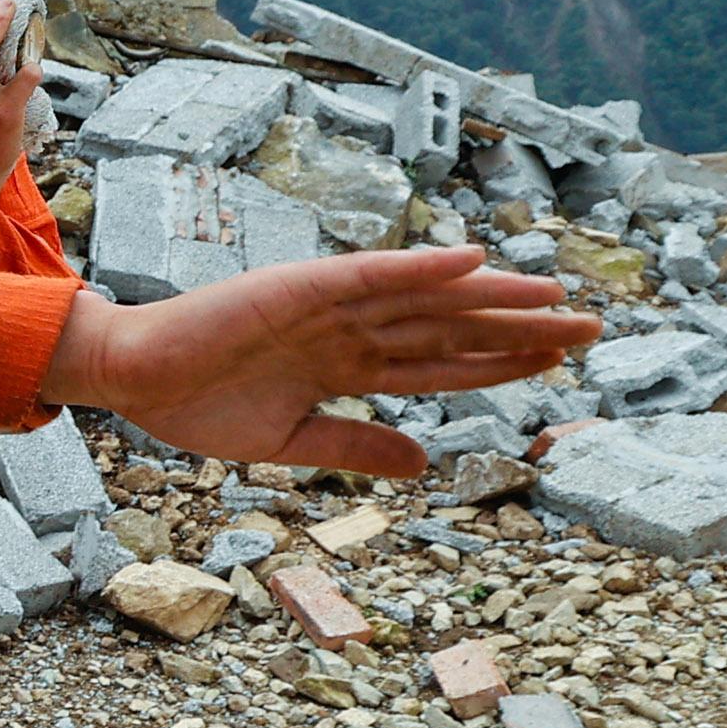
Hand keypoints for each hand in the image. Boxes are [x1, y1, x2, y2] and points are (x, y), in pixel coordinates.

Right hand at [44, 247, 596, 472]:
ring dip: (492, 295)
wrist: (134, 380)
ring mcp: (329, 304)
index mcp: (348, 366)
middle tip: (592, 326)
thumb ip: (358, 446)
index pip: (442, 365)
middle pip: (452, 328)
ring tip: (555, 296)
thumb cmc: (197, 406)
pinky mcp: (301, 286)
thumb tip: (424, 465)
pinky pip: (373, 273)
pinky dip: (422, 266)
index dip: (501, 365)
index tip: (558, 366)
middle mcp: (351, 328)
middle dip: (520, 329)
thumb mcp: (291, 442)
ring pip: (428, 299)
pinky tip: (474, 262)